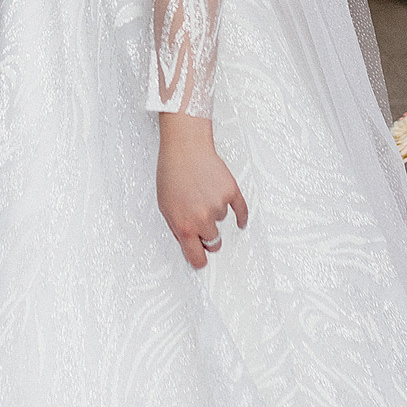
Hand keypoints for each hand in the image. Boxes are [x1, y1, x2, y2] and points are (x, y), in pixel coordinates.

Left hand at [156, 113, 248, 271]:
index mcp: (184, 225)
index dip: (199, 260)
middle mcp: (202, 219)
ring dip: (215, 212)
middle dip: (209, 237)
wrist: (184, 146)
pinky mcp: (232, 192)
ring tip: (203, 194)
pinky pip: (242, 211)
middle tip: (204, 226)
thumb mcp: (164, 206)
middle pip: (214, 242)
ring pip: (222, 221)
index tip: (201, 260)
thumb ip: (177, 228)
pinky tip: (240, 220)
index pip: (197, 257)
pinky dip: (241, 216)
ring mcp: (218, 205)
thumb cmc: (171, 172)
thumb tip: (188, 245)